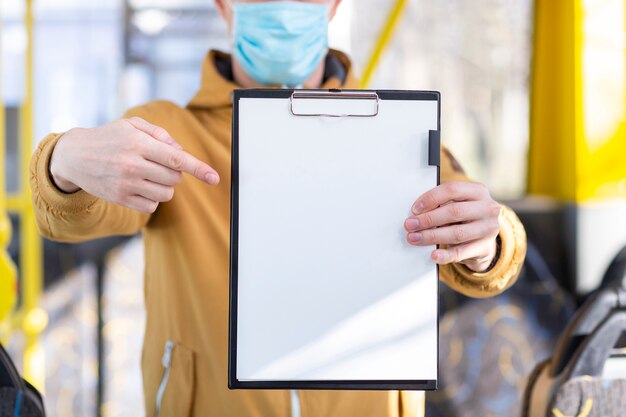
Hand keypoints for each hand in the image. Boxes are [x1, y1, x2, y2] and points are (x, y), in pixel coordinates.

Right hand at [50, 117, 219, 212]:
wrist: (74, 156)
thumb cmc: (110, 137)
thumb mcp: (132, 125)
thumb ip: (160, 135)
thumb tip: (180, 152)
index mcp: (138, 144)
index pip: (177, 159)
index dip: (199, 169)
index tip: (215, 178)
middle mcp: (133, 165)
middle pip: (175, 178)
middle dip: (175, 172)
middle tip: (158, 163)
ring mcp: (126, 185)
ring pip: (166, 194)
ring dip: (165, 185)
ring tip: (148, 174)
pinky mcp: (121, 200)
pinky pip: (152, 206)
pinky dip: (153, 197)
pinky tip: (140, 186)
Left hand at [404, 181, 500, 271]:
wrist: (483, 239)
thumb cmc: (465, 217)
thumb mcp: (458, 204)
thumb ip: (441, 204)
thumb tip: (416, 214)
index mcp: (478, 191)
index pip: (452, 189)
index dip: (431, 198)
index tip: (415, 209)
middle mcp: (487, 208)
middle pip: (454, 211)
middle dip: (428, 219)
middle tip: (410, 225)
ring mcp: (488, 228)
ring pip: (457, 233)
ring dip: (432, 236)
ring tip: (415, 238)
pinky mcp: (485, 248)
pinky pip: (462, 252)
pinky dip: (446, 255)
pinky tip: (434, 255)